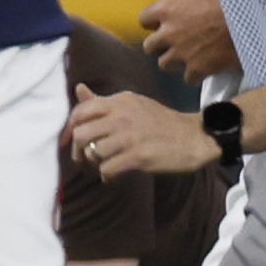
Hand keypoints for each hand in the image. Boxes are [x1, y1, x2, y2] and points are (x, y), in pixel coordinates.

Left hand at [64, 84, 221, 179]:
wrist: (195, 136)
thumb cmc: (159, 122)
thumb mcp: (133, 104)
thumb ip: (103, 101)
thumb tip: (78, 89)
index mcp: (119, 101)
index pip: (80, 112)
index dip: (70, 129)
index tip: (72, 141)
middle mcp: (122, 116)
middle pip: (81, 134)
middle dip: (78, 150)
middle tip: (85, 158)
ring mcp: (130, 136)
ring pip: (93, 153)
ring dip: (93, 164)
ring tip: (103, 166)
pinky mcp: (139, 156)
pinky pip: (107, 169)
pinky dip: (106, 176)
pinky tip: (113, 176)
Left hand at [144, 0, 238, 83]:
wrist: (253, 18)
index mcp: (166, 10)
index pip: (144, 20)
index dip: (154, 23)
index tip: (163, 23)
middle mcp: (169, 33)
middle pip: (150, 46)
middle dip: (161, 45)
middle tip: (175, 41)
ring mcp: (182, 53)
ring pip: (165, 64)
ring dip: (175, 61)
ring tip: (188, 55)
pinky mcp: (198, 68)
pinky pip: (188, 78)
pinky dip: (195, 75)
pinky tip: (205, 68)